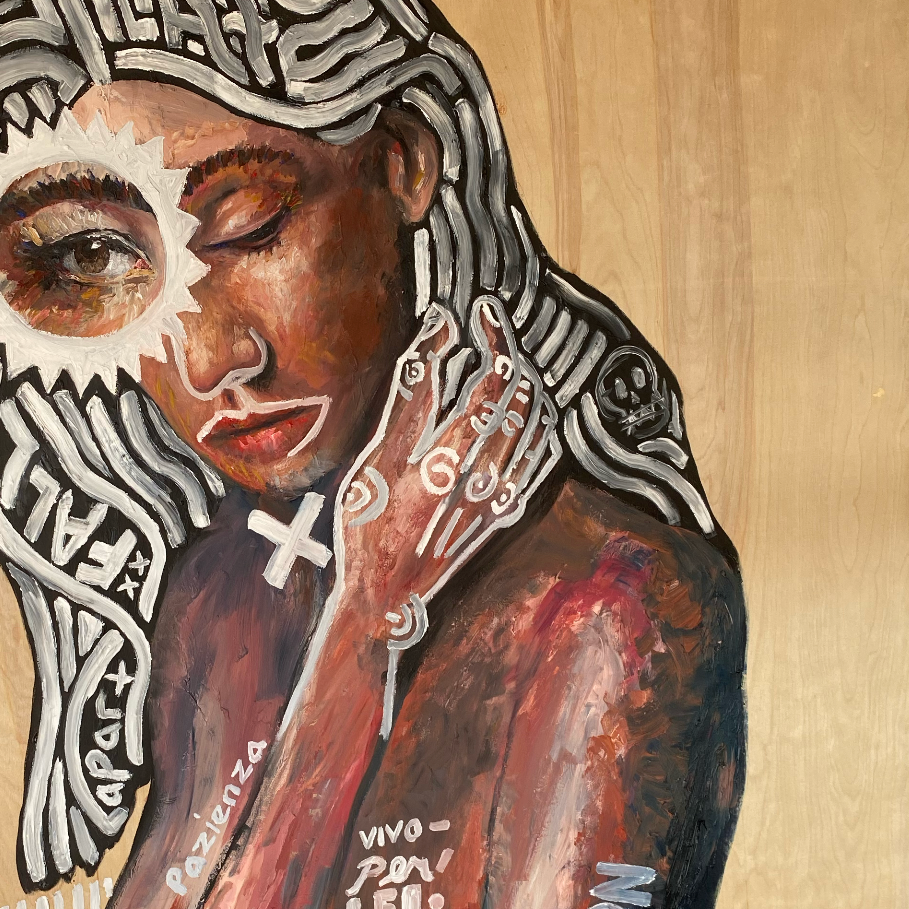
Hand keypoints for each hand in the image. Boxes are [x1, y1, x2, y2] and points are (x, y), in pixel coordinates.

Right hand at [333, 296, 560, 643]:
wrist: (386, 598)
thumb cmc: (368, 528)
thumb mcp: (376, 458)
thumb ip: (412, 396)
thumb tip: (438, 334)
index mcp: (454, 454)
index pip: (494, 377)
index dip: (494, 334)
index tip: (479, 309)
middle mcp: (489, 472)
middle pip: (522, 395)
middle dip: (510, 350)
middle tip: (491, 325)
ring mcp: (503, 494)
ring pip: (537, 424)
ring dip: (526, 383)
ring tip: (504, 360)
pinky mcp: (505, 513)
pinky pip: (539, 460)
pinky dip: (537, 424)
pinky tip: (524, 412)